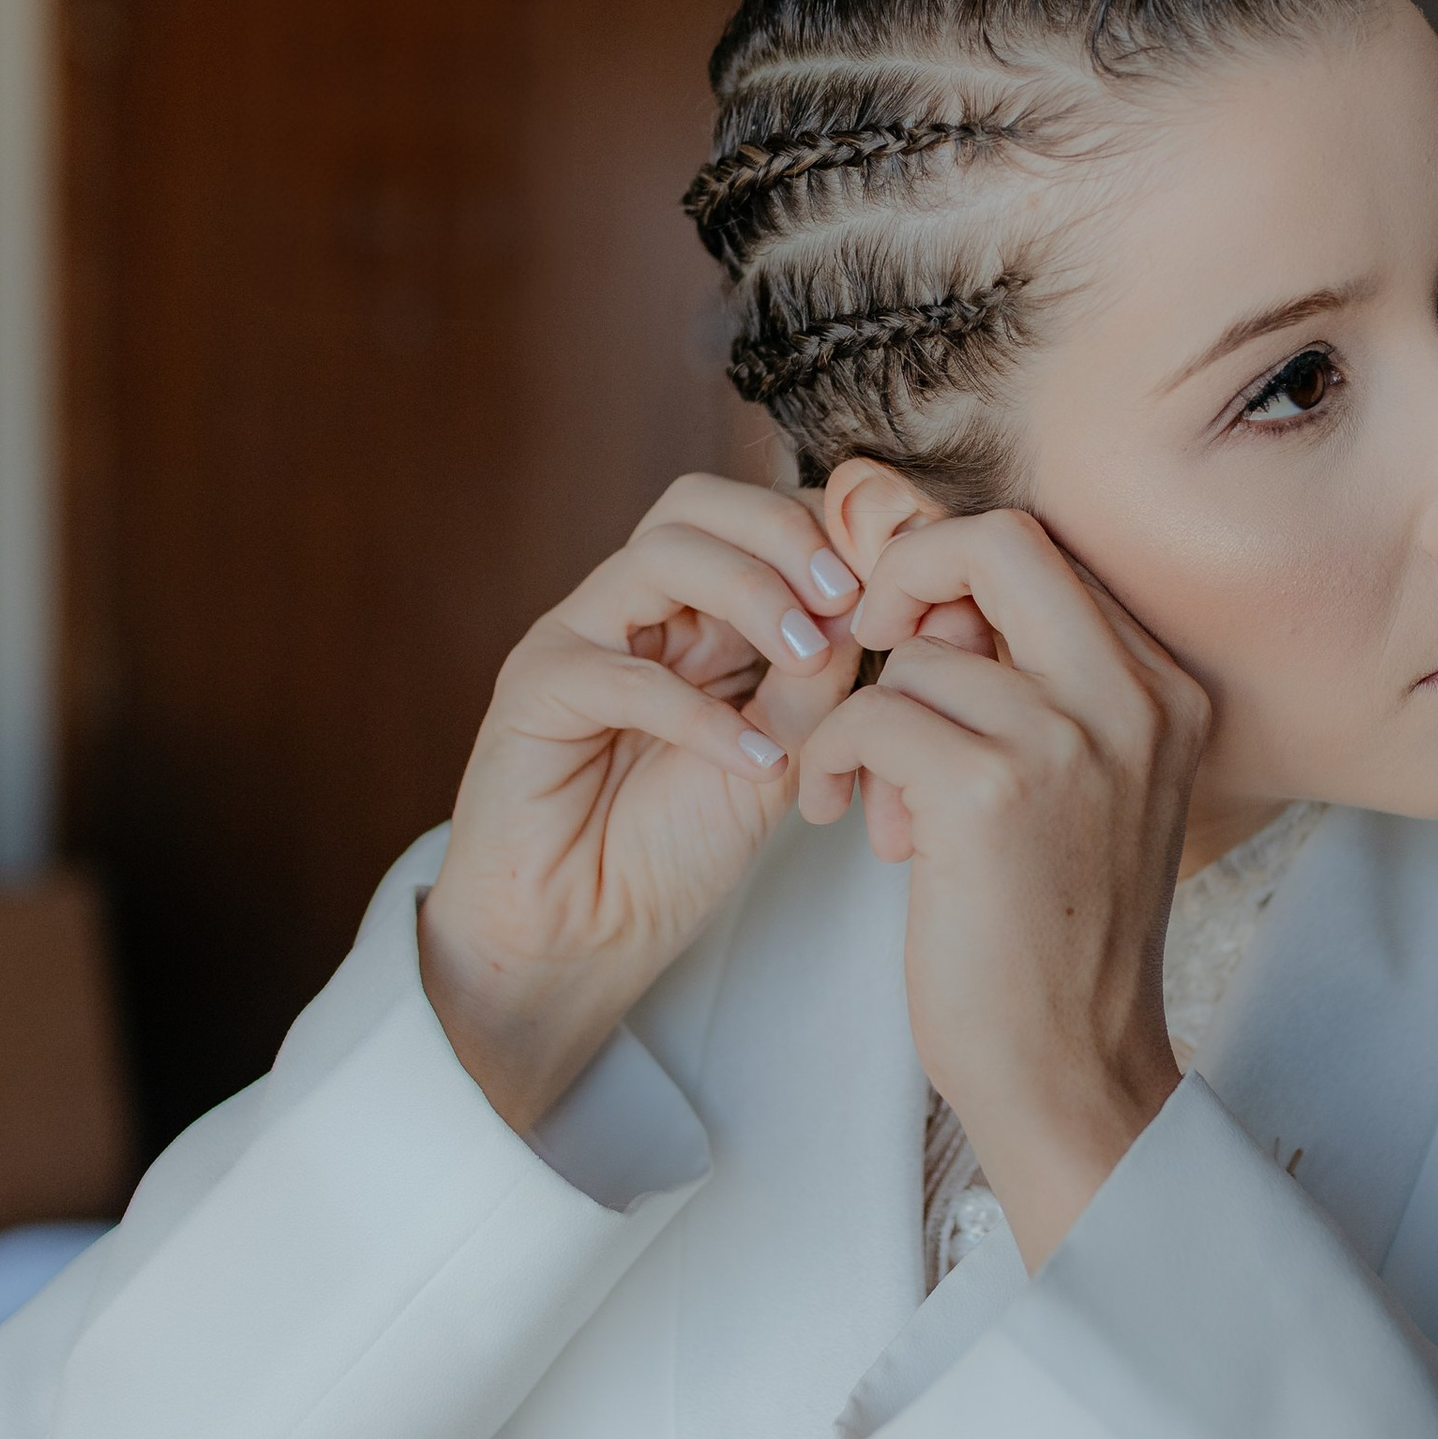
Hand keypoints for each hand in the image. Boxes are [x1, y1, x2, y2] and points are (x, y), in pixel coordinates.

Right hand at [419, 476, 864, 1132]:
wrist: (584, 935)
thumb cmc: (677, 845)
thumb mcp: (781, 751)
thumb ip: (822, 675)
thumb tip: (877, 600)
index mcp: (693, 610)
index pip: (757, 517)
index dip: (831, 531)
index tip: (901, 576)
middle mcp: (632, 607)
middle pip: (699, 503)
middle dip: (787, 534)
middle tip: (851, 596)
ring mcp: (578, 638)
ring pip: (660, 556)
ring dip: (750, 594)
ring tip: (810, 659)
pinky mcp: (536, 691)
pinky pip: (619, 672)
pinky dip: (701, 713)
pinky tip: (757, 762)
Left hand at [796, 510, 1210, 1266]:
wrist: (1071, 1070)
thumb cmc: (1056, 937)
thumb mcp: (1079, 788)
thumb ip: (1032, 688)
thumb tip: (930, 602)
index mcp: (1165, 690)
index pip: (1046, 552)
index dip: (954, 573)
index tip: (907, 633)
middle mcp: (1134, 698)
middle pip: (1001, 543)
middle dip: (907, 573)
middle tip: (866, 644)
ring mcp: (1069, 739)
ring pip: (917, 655)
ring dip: (866, 720)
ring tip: (875, 801)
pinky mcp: (992, 791)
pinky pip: (871, 714)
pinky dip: (833, 758)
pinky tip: (841, 814)